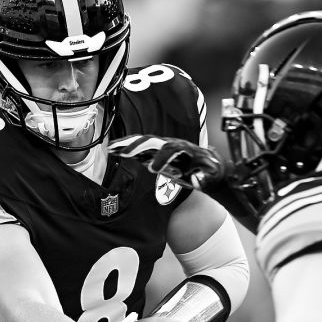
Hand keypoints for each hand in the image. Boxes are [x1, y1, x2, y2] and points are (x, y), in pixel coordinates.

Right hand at [109, 135, 225, 188]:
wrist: (207, 165)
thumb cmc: (209, 170)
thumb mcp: (210, 175)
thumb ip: (203, 178)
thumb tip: (197, 180)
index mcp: (185, 149)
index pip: (171, 150)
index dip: (162, 158)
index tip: (153, 169)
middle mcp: (172, 144)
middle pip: (153, 141)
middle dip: (138, 145)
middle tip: (124, 153)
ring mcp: (163, 147)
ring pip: (143, 142)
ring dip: (127, 144)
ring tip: (111, 147)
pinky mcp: (155, 152)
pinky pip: (139, 148)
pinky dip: (126, 148)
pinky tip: (113, 149)